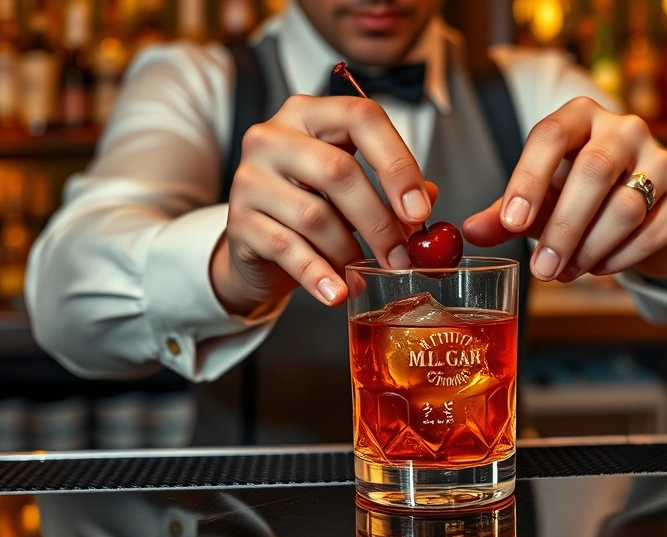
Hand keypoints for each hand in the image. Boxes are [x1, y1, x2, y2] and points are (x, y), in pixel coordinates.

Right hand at [210, 95, 435, 314]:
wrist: (258, 244)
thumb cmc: (311, 205)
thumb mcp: (352, 190)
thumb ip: (389, 189)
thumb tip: (428, 198)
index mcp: (310, 114)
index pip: (362, 118)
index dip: (397, 163)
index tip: (420, 211)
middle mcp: (273, 137)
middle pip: (338, 172)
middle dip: (379, 221)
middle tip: (402, 257)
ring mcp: (250, 178)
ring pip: (315, 216)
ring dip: (349, 252)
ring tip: (365, 273)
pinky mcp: (239, 222)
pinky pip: (287, 249)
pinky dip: (318, 275)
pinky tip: (338, 292)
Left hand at [464, 97, 666, 282]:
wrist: (649, 212)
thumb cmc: (582, 198)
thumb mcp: (540, 202)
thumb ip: (504, 215)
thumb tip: (469, 232)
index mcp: (581, 117)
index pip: (550, 135)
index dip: (528, 178)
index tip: (512, 222)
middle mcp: (625, 129)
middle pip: (594, 171)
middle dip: (562, 227)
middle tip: (540, 269)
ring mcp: (662, 161)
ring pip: (624, 207)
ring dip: (588, 249)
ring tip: (563, 272)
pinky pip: (651, 232)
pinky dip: (619, 258)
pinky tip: (597, 269)